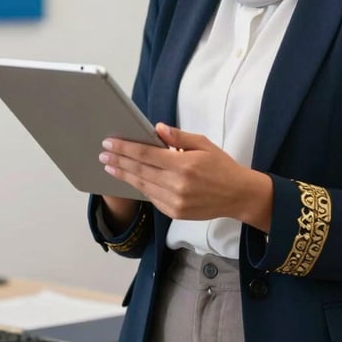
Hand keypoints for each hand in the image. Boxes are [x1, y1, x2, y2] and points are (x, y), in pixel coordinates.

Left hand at [99, 123, 272, 231]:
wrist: (238, 196)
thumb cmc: (221, 166)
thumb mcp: (203, 144)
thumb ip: (178, 137)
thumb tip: (156, 128)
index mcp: (183, 164)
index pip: (146, 154)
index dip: (125, 148)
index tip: (109, 143)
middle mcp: (177, 185)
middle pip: (139, 170)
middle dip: (119, 161)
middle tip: (103, 154)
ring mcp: (175, 202)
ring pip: (142, 186)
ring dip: (124, 175)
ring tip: (110, 167)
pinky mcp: (175, 213)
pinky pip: (152, 197)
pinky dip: (139, 187)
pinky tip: (131, 179)